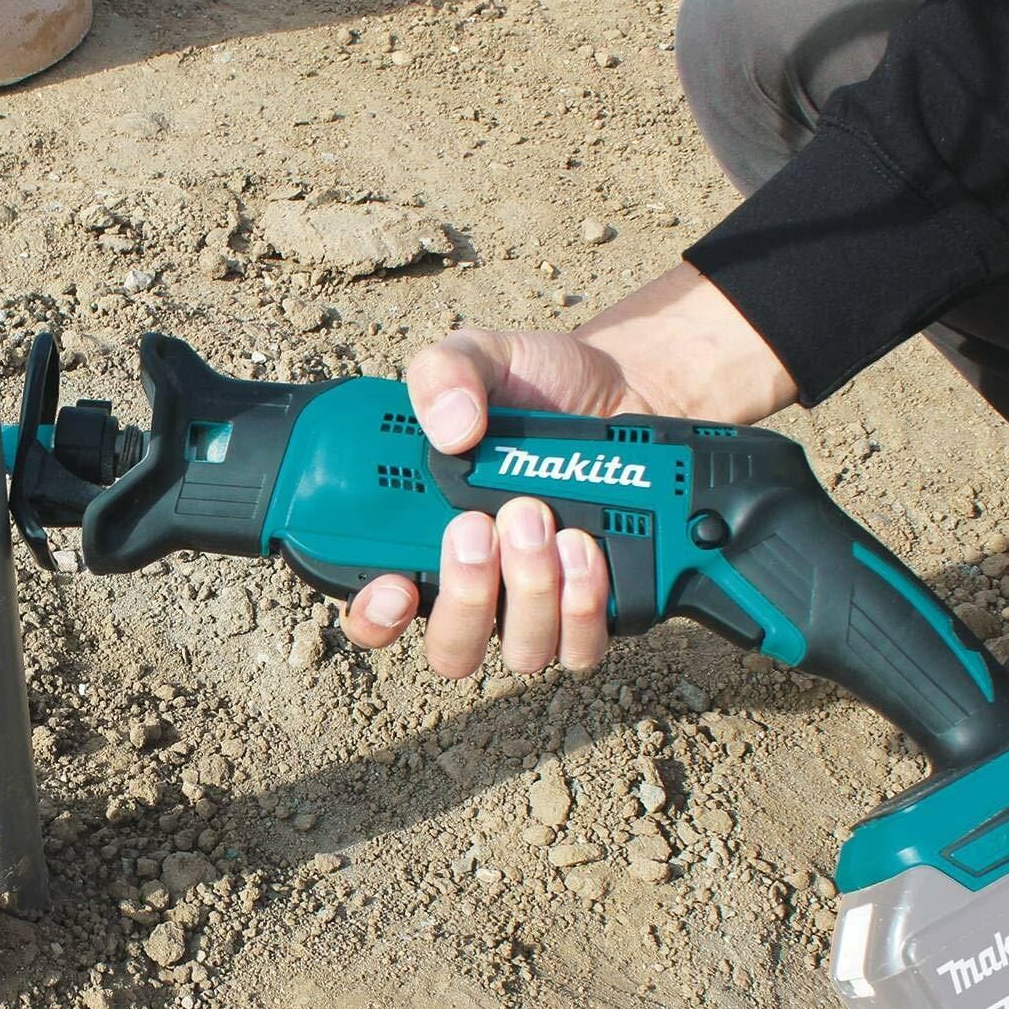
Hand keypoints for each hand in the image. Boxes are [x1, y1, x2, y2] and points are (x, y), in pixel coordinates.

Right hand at [342, 262, 797, 677]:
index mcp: (426, 540)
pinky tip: (588, 548)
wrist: (632, 390)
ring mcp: (539, 609)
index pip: (378, 612)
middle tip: (481, 526)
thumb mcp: (485, 356)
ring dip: (530, 592)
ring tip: (545, 517)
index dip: (375, 616)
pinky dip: (583, 604)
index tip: (394, 585)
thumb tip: (450, 427)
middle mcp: (480, 589)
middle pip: (452, 649)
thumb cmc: (543, 387)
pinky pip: (581, 646)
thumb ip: (445, 374)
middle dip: (466, 597)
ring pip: (521, 651)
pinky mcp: (597, 612)